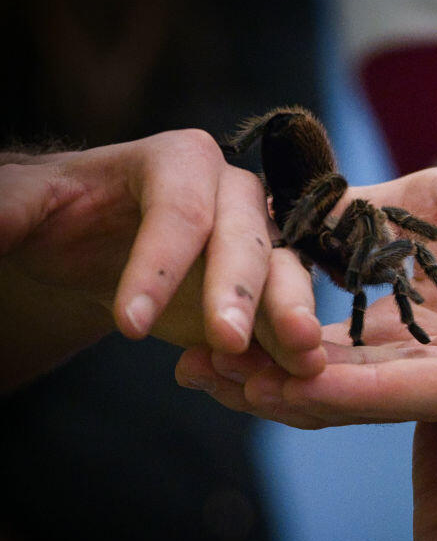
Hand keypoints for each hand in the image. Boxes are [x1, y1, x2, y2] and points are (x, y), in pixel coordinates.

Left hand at [0, 130, 324, 390]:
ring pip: (284, 272)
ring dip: (291, 316)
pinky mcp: (267, 288)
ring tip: (303, 360)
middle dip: (240, 291)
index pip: (180, 209)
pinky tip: (292, 381)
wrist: (97, 246)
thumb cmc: (62, 213)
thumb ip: (10, 209)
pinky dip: (288, 348)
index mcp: (180, 159)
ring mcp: (258, 240)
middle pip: (245, 239)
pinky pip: (285, 316)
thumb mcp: (28, 205)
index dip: (157, 266)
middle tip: (227, 342)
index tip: (127, 327)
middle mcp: (232, 194)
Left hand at [175, 163, 436, 424]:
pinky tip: (315, 306)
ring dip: (313, 351)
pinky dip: (365, 312)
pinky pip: (422, 313)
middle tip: (207, 369)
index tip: (272, 384)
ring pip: (393, 355)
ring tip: (228, 342)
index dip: (353, 393)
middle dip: (300, 381)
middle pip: (390, 384)